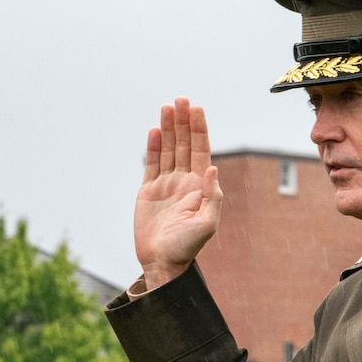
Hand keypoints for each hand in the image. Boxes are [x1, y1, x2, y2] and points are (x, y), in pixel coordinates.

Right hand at [134, 98, 222, 290]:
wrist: (162, 262)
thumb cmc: (187, 247)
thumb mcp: (206, 224)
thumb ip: (212, 197)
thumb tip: (212, 168)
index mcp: (199, 186)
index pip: (201, 150)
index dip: (199, 128)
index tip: (195, 109)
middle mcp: (184, 181)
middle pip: (185, 144)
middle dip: (183, 121)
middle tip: (181, 99)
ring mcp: (166, 184)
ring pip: (169, 149)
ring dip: (169, 128)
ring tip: (167, 107)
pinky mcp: (149, 191)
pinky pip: (152, 164)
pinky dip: (154, 147)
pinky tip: (155, 130)